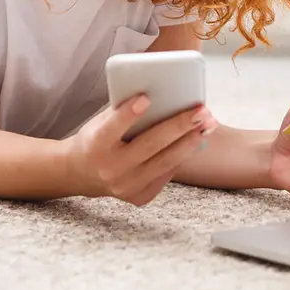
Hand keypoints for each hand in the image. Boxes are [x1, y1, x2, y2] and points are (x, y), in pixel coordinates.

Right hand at [66, 95, 217, 205]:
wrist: (81, 173)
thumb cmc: (96, 138)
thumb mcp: (101, 121)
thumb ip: (124, 111)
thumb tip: (161, 93)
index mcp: (95, 145)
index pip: (113, 128)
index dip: (129, 114)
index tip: (147, 97)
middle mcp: (110, 169)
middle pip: (150, 145)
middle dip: (179, 126)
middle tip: (202, 111)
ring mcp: (125, 187)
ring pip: (165, 162)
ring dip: (190, 142)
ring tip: (208, 125)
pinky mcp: (138, 197)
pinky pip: (166, 174)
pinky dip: (181, 156)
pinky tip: (195, 140)